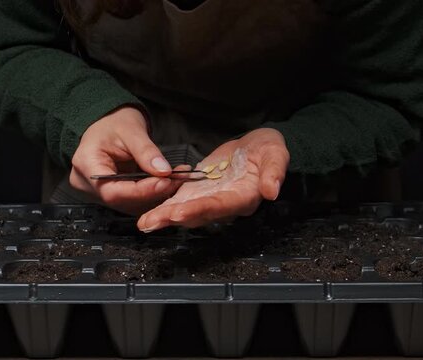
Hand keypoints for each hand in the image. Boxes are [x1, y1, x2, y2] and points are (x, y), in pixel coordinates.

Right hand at [69, 106, 182, 214]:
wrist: (108, 123)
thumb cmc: (113, 122)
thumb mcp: (131, 130)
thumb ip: (146, 152)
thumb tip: (163, 171)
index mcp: (86, 164)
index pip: (112, 190)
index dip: (140, 191)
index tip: (164, 181)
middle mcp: (88, 183)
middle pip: (122, 199)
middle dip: (153, 191)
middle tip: (178, 178)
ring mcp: (99, 191)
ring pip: (130, 203)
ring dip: (156, 193)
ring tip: (177, 178)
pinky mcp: (113, 193)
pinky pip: (133, 199)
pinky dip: (152, 192)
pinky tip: (167, 182)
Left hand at [137, 128, 289, 230]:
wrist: (259, 146)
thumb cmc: (269, 149)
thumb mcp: (277, 153)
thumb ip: (275, 172)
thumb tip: (272, 191)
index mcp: (245, 196)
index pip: (221, 205)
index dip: (200, 210)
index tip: (179, 213)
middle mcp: (226, 203)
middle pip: (199, 213)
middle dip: (175, 218)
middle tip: (151, 222)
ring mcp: (211, 198)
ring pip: (187, 211)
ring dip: (165, 217)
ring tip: (145, 222)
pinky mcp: (201, 191)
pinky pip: (181, 201)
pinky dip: (165, 207)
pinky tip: (148, 214)